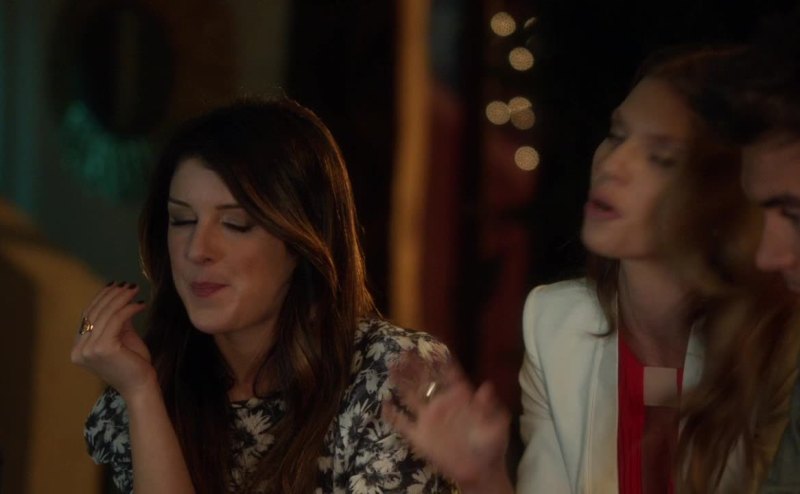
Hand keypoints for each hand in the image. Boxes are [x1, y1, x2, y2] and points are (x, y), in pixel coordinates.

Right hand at [71, 282, 152, 397]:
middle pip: (95, 313)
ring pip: (106, 315)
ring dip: (122, 299)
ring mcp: (88, 350)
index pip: (87, 315)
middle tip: (128, 285)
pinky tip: (141, 304)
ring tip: (135, 290)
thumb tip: (119, 296)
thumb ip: (116, 320)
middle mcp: (79, 350)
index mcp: (79, 348)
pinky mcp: (102, 348)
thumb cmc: (133, 364)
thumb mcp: (121, 337)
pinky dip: (129, 309)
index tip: (116, 285)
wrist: (141, 386)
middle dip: (112, 295)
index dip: (101, 298)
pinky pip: (116, 320)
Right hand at [383, 353, 512, 491]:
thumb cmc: (491, 445)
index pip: (449, 375)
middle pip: (426, 381)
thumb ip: (490, 407)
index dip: (441, 362)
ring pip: (411, 396)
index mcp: (460, 398)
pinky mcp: (420, 437)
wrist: (480, 470)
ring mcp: (429, 420)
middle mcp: (442, 404)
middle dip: (416, 365)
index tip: (431, 348)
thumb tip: (487, 386)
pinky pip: (403, 424)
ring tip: (392, 366)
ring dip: (402, 382)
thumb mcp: (496, 425)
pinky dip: (393, 415)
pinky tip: (385, 404)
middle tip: (405, 350)